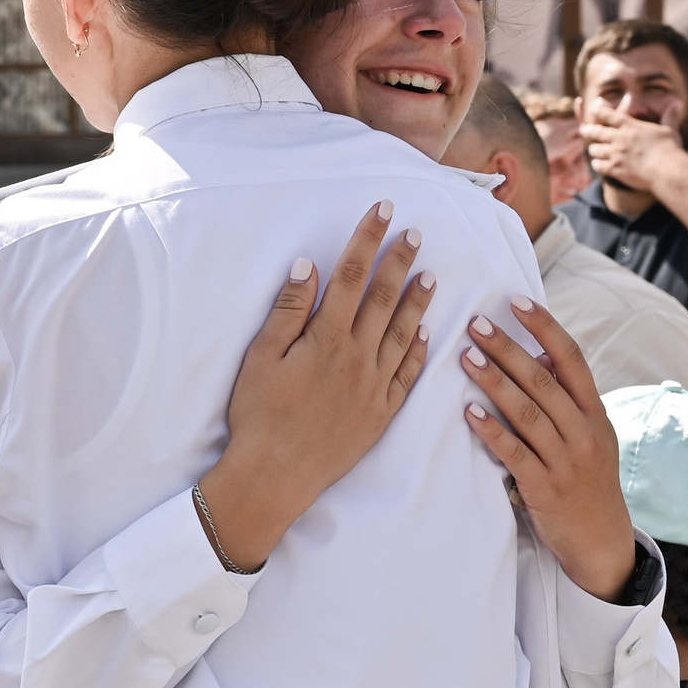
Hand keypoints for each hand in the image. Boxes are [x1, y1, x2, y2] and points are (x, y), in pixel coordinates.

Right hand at [195, 203, 436, 571]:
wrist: (275, 476)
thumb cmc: (259, 416)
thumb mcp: (261, 357)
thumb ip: (288, 310)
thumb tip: (309, 266)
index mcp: (326, 339)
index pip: (352, 276)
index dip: (368, 240)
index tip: (383, 211)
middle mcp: (357, 358)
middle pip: (384, 298)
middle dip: (399, 260)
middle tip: (415, 232)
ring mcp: (374, 387)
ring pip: (403, 333)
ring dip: (417, 301)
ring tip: (429, 274)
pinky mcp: (381, 414)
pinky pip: (406, 375)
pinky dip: (418, 351)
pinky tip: (426, 333)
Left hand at [459, 298, 637, 600]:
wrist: (602, 540)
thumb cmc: (588, 479)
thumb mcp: (590, 435)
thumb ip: (567, 398)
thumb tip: (539, 356)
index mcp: (595, 412)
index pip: (571, 359)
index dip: (544, 328)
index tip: (516, 301)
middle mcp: (584, 432)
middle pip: (544, 381)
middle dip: (508, 349)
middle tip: (476, 324)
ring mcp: (566, 461)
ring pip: (529, 413)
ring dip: (495, 382)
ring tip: (466, 358)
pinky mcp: (545, 488)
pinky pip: (516, 453)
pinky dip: (493, 431)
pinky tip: (469, 412)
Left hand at [581, 101, 686, 195]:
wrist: (666, 170)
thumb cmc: (670, 149)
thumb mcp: (669, 130)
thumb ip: (670, 117)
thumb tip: (678, 102)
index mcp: (631, 127)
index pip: (610, 115)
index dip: (600, 110)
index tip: (594, 107)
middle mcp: (620, 139)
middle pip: (597, 132)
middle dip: (588, 130)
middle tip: (584, 129)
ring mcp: (616, 154)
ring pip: (595, 149)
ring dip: (594, 149)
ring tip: (593, 149)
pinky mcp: (615, 169)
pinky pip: (599, 166)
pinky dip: (597, 164)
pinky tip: (597, 164)